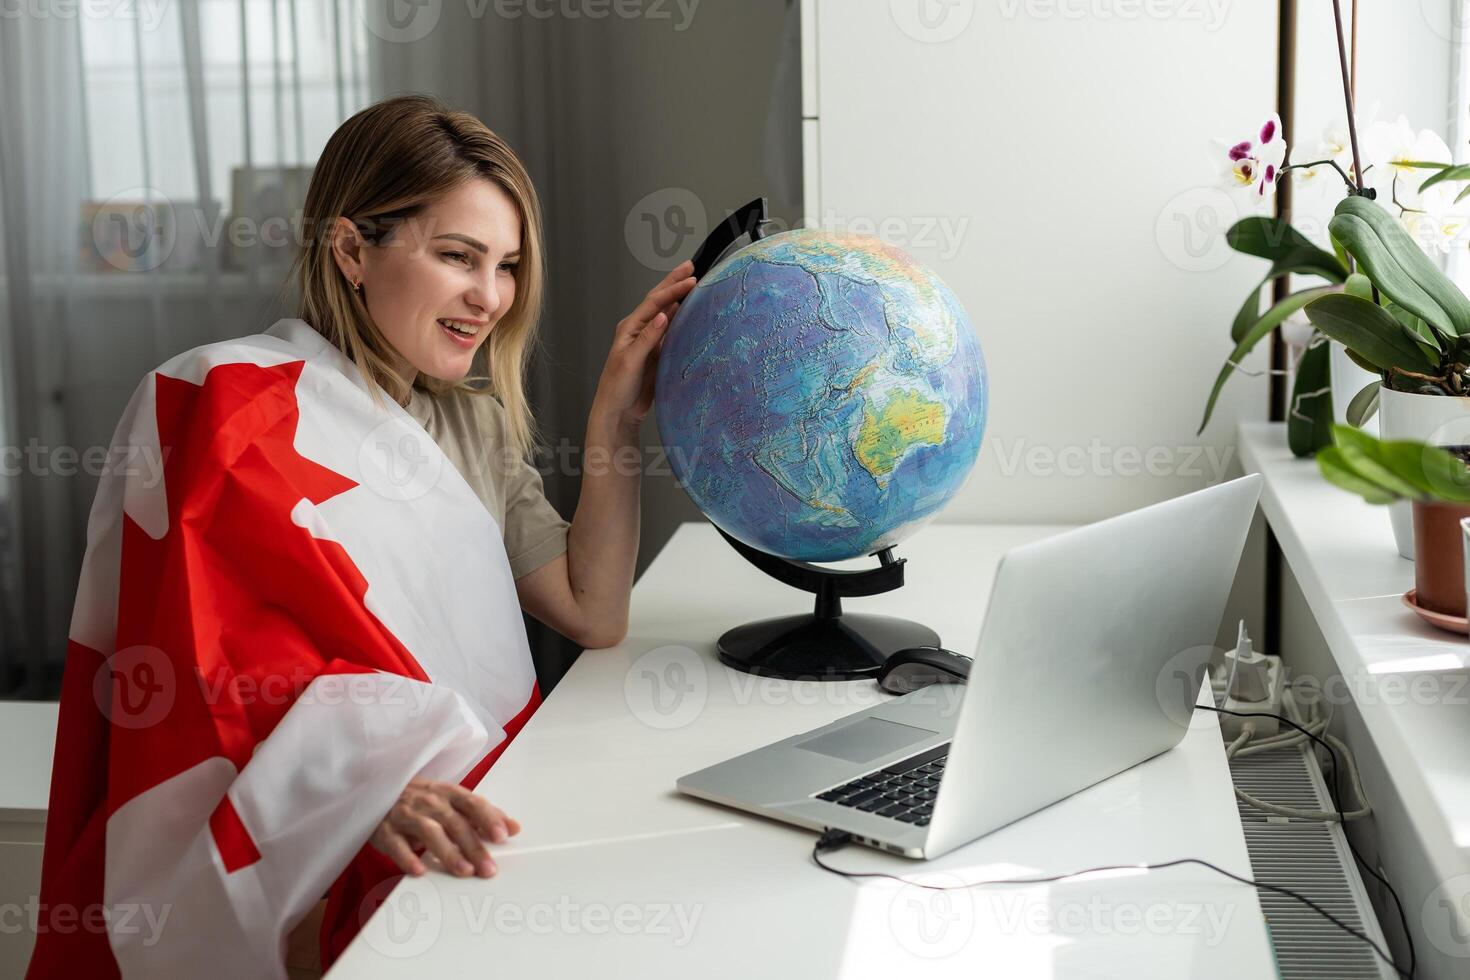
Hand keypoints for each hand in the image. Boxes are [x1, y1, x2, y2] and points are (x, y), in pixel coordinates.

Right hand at [369, 777, 520, 877]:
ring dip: (448, 853)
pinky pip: (397, 845)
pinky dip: (408, 858)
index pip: (472, 804)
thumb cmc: (423, 800)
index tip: (502, 835)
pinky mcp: (386, 832)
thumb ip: (482, 814)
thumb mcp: (452, 801)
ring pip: (430, 833)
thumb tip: (514, 828)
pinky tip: (420, 870)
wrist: (379, 793)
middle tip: (488, 868)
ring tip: (464, 871)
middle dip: (474, 846)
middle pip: (455, 823)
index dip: (488, 818)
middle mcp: (429, 802)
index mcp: (448, 794)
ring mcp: (406, 816)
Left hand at [592, 260, 697, 428]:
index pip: (654, 302)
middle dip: (673, 282)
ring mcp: (649, 341)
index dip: (672, 290)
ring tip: (692, 282)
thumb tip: (663, 315)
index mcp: (630, 327)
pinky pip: (672, 331)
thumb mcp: (631, 361)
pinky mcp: (657, 353)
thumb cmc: (617, 387)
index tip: (691, 279)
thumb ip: (648, 338)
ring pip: (666, 313)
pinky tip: (690, 311)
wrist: (618, 411)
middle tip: (690, 266)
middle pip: (658, 300)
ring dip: (678, 297)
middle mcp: (640, 330)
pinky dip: (681, 318)